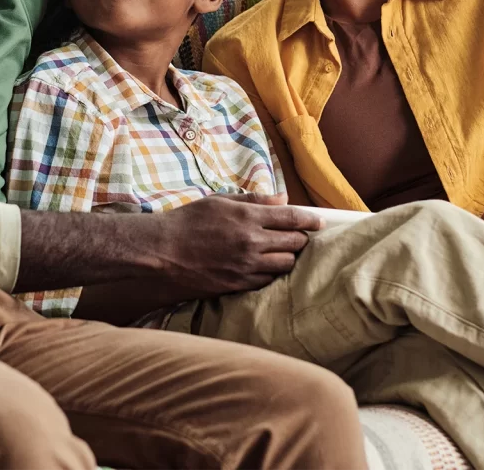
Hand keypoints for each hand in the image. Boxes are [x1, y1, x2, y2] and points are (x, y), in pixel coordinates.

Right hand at [154, 193, 322, 299]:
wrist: (163, 253)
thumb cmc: (187, 222)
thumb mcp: (219, 201)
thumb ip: (253, 200)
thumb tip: (282, 199)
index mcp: (247, 217)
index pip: (292, 218)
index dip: (311, 220)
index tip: (320, 221)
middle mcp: (251, 243)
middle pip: (295, 243)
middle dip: (301, 238)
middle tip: (298, 235)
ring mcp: (247, 266)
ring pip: (286, 264)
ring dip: (289, 257)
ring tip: (283, 252)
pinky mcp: (239, 285)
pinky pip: (269, 281)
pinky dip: (273, 273)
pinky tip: (266, 266)